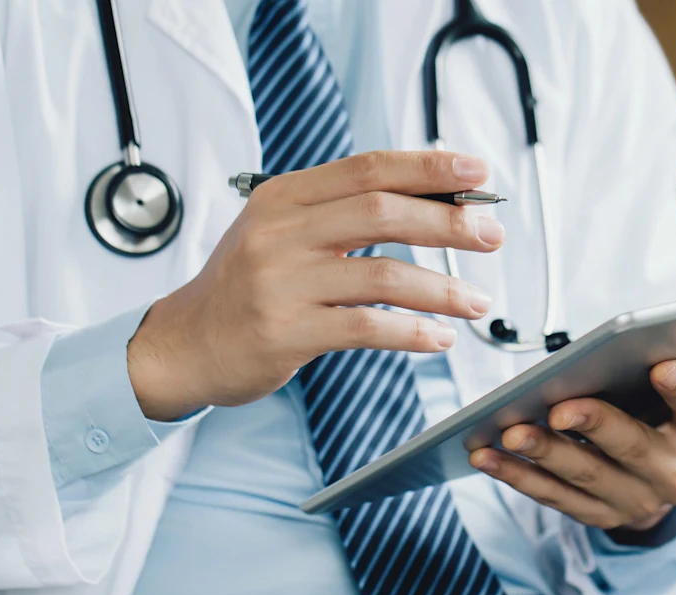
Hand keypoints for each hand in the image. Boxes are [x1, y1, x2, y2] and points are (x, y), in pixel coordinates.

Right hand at [127, 151, 502, 420]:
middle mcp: (281, 233)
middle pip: (383, 212)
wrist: (184, 345)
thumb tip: (430, 201)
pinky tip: (439, 338)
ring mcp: (282, 283)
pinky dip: (412, 332)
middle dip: (449, 221)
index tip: (477, 171)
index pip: (368, 168)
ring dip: (442, 289)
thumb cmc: (246, 289)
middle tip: (491, 234)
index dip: (428, 166)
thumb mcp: (280, 233)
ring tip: (477, 302)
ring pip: (384, 274)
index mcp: (283, 197)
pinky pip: (366, 327)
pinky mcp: (286, 332)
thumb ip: (339, 215)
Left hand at [467, 333, 675, 530]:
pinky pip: (551, 498)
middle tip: (561, 405)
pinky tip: (486, 453)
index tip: (662, 364)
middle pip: (633, 448)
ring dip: (544, 453)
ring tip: (509, 429)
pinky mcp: (595, 516)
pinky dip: (517, 476)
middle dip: (595, 425)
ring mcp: (632, 501)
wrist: (665, 482)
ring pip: (584, 476)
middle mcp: (674, 476)